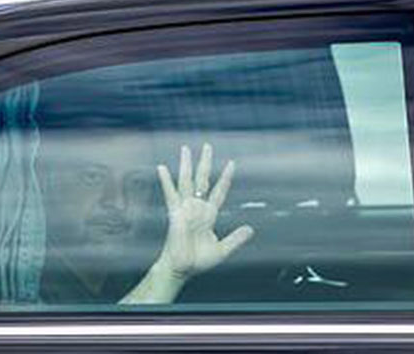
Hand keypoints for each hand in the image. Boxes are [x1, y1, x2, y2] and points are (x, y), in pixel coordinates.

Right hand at [156, 144, 253, 281]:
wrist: (183, 269)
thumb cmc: (199, 261)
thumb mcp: (223, 249)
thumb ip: (236, 238)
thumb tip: (251, 229)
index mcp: (208, 214)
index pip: (219, 191)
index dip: (225, 178)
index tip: (231, 163)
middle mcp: (197, 207)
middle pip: (202, 179)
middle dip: (205, 163)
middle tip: (207, 146)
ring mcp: (185, 208)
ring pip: (186, 181)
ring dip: (186, 165)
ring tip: (185, 149)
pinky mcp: (174, 213)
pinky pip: (170, 194)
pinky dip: (166, 181)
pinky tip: (162, 168)